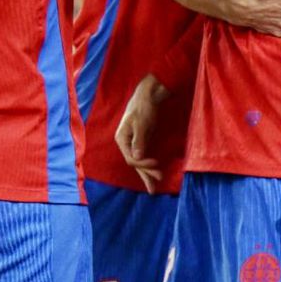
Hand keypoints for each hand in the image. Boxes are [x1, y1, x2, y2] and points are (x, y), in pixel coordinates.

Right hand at [114, 74, 169, 193]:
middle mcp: (125, 143)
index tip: (156, 164)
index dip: (143, 163)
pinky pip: (144, 157)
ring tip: (154, 187)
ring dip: (147, 173)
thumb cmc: (143, 107)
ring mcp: (133, 143)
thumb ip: (139, 140)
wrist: (148, 95)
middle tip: (159, 180)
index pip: (130, 158)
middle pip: (134, 162)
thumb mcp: (141, 123)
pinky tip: (153, 173)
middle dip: (146, 173)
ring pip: (139, 162)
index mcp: (121, 138)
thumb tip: (136, 157)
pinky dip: (148, 165)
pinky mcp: (141, 141)